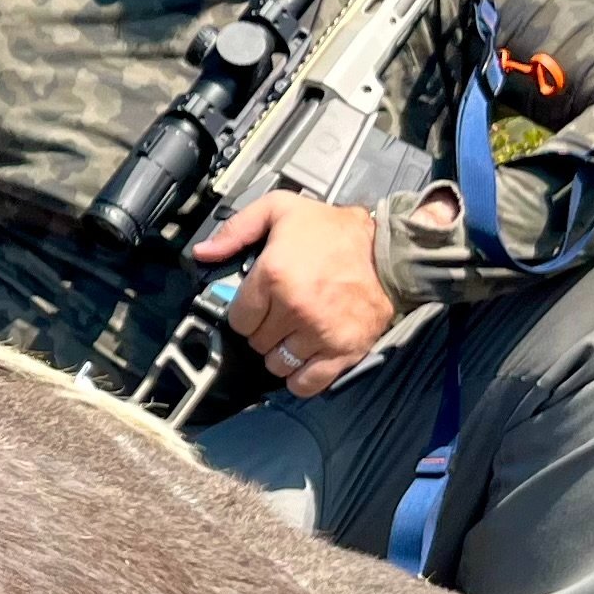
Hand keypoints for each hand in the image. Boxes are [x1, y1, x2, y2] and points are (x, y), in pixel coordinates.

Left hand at [187, 195, 395, 397]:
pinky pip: (307, 383)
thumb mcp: (280, 210)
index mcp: (274, 275)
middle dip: (263, 331)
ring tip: (292, 335)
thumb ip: (237, 229)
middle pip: (256, 343)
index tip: (257, 306)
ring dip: (280, 354)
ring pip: (277, 364)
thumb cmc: (335, 232)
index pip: (238, 319)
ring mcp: (319, 333)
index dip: (245, 313)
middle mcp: (294, 308)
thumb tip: (203, 253)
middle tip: (278, 316)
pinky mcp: (343, 351)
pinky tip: (304, 359)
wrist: (390, 250)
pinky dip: (300, 378)